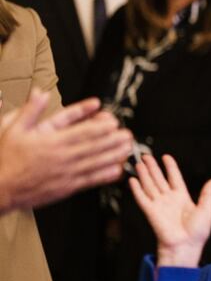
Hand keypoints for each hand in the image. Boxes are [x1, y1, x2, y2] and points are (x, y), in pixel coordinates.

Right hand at [0, 90, 132, 211]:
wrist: (0, 188)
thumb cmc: (7, 158)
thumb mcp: (13, 128)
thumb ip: (30, 110)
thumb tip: (40, 92)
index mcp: (51, 141)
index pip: (81, 132)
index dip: (100, 127)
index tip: (113, 122)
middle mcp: (62, 157)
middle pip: (93, 147)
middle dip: (113, 140)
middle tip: (128, 134)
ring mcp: (66, 173)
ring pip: (95, 163)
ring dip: (113, 156)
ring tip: (128, 149)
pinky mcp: (66, 187)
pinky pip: (89, 181)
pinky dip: (104, 176)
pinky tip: (117, 171)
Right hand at [129, 154, 210, 267]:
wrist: (185, 246)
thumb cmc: (197, 232)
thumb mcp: (206, 210)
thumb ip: (207, 194)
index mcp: (183, 197)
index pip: (175, 177)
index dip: (170, 167)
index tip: (166, 156)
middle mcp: (169, 199)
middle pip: (159, 179)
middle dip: (153, 167)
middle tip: (146, 156)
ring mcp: (159, 205)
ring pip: (150, 185)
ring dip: (144, 174)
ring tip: (139, 163)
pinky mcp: (151, 212)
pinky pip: (142, 198)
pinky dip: (137, 189)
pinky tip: (133, 180)